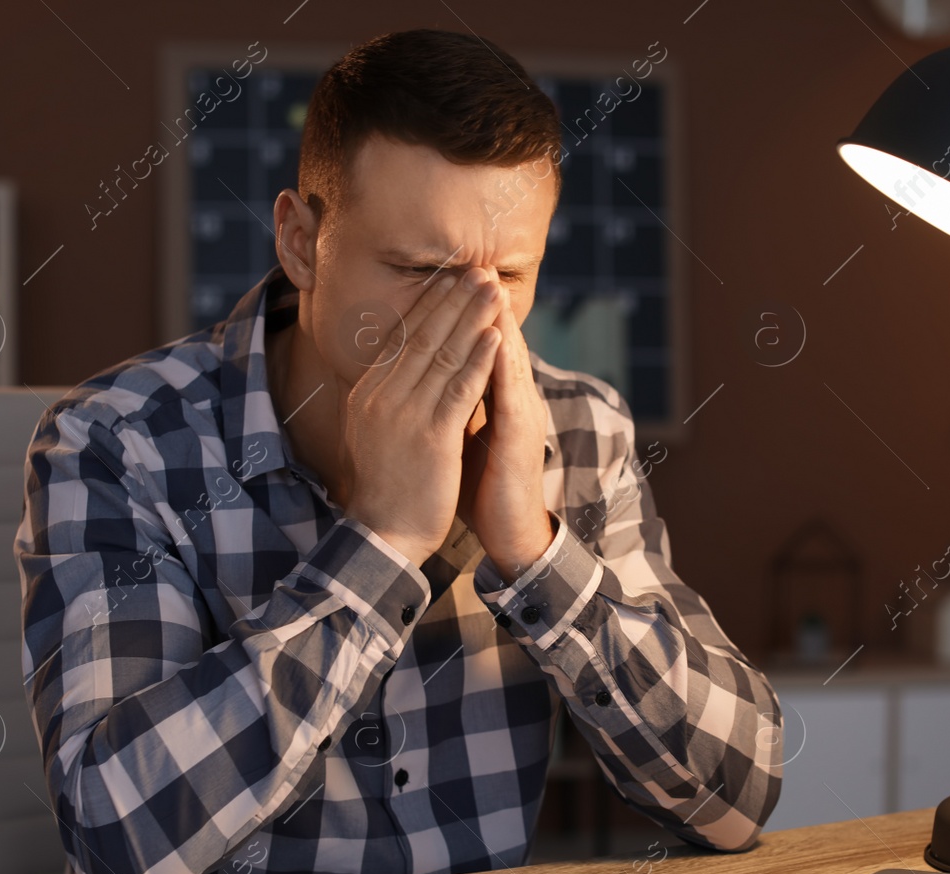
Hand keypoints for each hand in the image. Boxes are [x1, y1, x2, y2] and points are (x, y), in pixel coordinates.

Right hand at [340, 267, 503, 564]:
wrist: (383, 535)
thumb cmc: (386, 486)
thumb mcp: (375, 430)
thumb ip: (387, 396)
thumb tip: (399, 364)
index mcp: (369, 393)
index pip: (402, 336)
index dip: (429, 304)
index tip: (451, 277)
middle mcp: (382, 397)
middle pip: (423, 336)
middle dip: (453, 299)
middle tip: (477, 268)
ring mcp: (405, 416)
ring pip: (443, 355)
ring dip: (472, 317)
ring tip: (493, 289)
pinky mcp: (432, 438)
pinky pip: (459, 390)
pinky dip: (479, 360)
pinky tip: (496, 337)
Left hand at [457, 280, 552, 578]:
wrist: (508, 532)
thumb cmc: (482, 486)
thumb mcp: (461, 434)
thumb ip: (452, 403)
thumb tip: (428, 379)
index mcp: (496, 399)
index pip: (479, 346)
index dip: (465, 313)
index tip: (449, 278)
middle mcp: (514, 401)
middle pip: (498, 341)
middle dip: (482, 303)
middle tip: (473, 264)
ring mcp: (521, 417)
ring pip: (509, 359)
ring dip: (500, 320)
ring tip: (488, 286)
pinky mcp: (522, 438)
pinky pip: (512, 393)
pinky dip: (503, 363)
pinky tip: (496, 338)